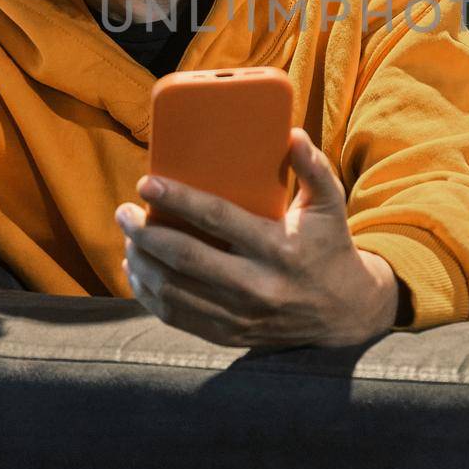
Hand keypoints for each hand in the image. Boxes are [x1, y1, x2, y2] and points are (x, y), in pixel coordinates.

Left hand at [115, 128, 400, 347]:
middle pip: (186, 258)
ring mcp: (240, 316)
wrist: (344, 314)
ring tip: (127, 236)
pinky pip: (177, 317)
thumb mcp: (330, 205)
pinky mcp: (228, 335)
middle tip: (125, 212)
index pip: (219, 220)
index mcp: (279, 248)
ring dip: (141, 263)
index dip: (179, 201)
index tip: (147, 184)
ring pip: (174, 291)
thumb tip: (291, 134)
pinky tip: (136, 270)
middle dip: (146, 233)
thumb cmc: (329, 247)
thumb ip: (313, 167)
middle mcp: (258, 286)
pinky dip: (148, 294)